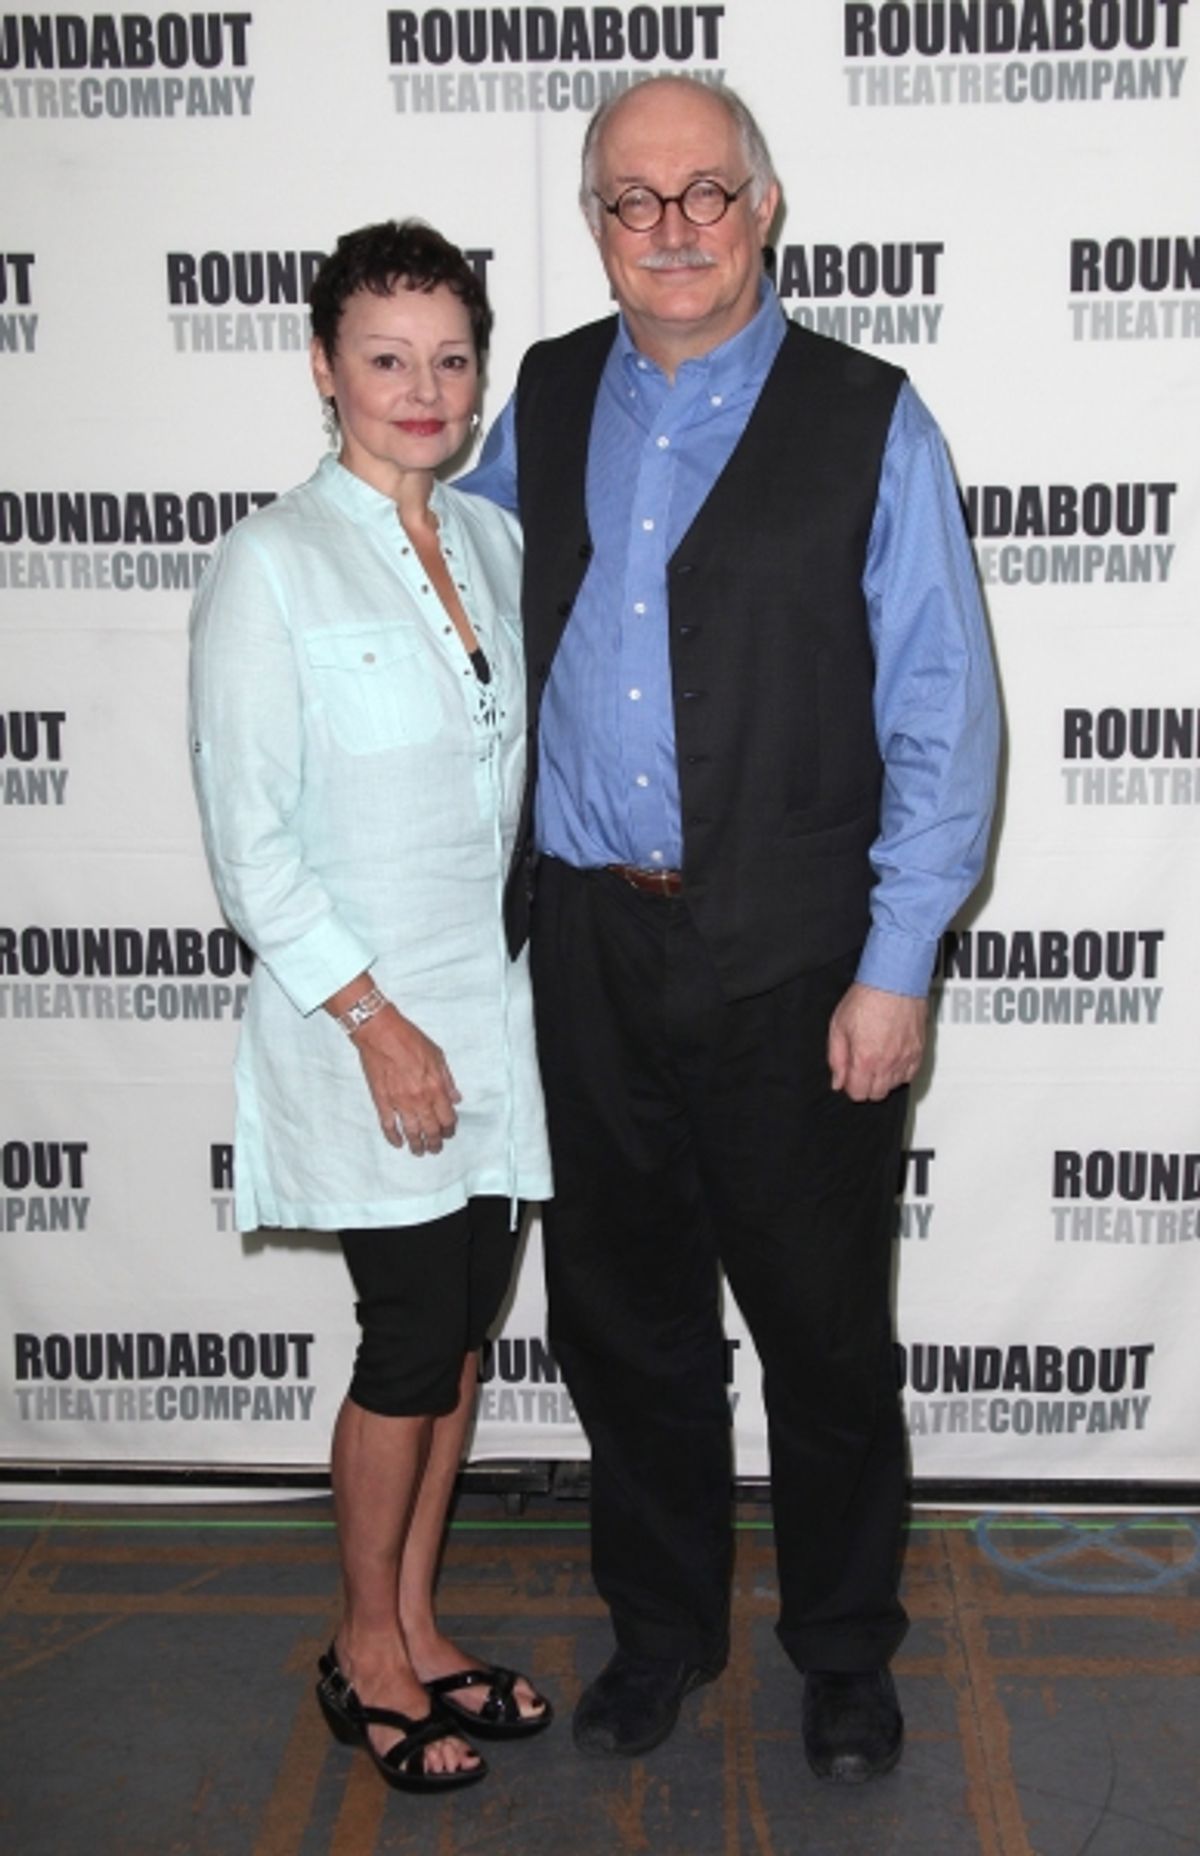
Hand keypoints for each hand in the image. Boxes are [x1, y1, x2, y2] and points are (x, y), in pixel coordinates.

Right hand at [351, 1004, 460, 1153]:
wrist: (381, 1033)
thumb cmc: (409, 1039)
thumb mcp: (437, 1055)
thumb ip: (447, 1080)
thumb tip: (455, 1098)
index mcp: (435, 1087)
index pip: (447, 1117)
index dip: (449, 1129)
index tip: (449, 1132)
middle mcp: (419, 1099)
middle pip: (431, 1129)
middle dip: (435, 1142)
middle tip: (435, 1149)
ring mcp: (399, 1102)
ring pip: (411, 1132)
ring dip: (417, 1145)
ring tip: (419, 1151)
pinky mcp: (382, 1101)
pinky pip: (388, 1126)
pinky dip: (393, 1137)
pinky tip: (398, 1143)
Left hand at [827, 983, 926, 1102]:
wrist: (893, 981)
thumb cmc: (867, 997)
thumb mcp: (838, 1026)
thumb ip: (836, 1058)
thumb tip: (838, 1079)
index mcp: (865, 1058)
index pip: (858, 1093)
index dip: (850, 1087)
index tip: (848, 1077)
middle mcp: (887, 1062)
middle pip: (876, 1094)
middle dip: (865, 1086)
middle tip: (860, 1069)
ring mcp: (905, 1057)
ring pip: (894, 1086)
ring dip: (883, 1079)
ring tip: (876, 1062)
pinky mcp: (918, 1050)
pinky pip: (910, 1075)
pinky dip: (900, 1073)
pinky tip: (892, 1061)